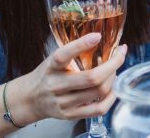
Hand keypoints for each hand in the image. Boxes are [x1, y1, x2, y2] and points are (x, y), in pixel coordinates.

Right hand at [10, 32, 127, 122]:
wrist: (29, 99)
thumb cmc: (48, 75)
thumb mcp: (54, 59)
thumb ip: (74, 51)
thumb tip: (102, 38)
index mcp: (52, 66)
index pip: (64, 55)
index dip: (81, 44)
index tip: (97, 36)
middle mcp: (56, 85)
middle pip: (92, 78)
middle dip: (113, 64)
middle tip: (120, 55)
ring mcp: (63, 102)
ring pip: (98, 92)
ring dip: (113, 78)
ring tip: (114, 70)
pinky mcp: (70, 115)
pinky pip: (98, 109)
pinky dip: (111, 98)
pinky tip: (112, 88)